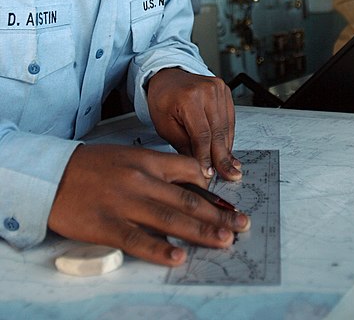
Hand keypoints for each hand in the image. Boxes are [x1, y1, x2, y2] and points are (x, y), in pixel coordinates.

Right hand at [48, 144, 249, 266]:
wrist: (52, 174)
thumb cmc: (91, 165)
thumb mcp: (127, 157)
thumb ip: (156, 169)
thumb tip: (188, 183)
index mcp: (146, 161)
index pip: (189, 171)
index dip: (212, 188)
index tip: (228, 201)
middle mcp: (140, 180)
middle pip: (188, 198)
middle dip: (219, 214)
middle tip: (242, 224)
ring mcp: (124, 203)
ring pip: (171, 218)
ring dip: (202, 231)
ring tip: (225, 240)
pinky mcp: (107, 225)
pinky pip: (138, 240)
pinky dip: (160, 249)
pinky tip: (179, 257)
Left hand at [147, 68, 241, 180]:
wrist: (168, 77)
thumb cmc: (163, 98)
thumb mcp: (165, 125)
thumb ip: (184, 145)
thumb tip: (200, 165)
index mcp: (188, 97)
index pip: (202, 135)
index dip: (206, 157)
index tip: (208, 172)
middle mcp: (207, 90)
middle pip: (218, 132)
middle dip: (222, 157)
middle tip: (228, 175)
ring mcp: (219, 89)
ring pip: (227, 127)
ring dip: (227, 149)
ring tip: (230, 167)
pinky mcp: (225, 91)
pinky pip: (230, 119)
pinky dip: (228, 136)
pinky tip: (228, 151)